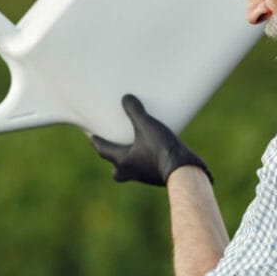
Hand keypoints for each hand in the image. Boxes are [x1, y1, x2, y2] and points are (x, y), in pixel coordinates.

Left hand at [91, 95, 211, 185]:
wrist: (184, 170)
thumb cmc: (161, 149)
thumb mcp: (147, 125)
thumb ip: (135, 111)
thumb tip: (126, 98)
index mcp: (123, 161)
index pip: (104, 151)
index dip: (97, 142)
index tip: (92, 137)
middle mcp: (131, 172)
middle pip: (116, 170)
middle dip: (114, 161)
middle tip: (115, 150)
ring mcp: (145, 177)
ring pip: (132, 171)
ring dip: (131, 161)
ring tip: (136, 148)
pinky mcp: (158, 177)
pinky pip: (147, 169)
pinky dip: (146, 162)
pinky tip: (154, 152)